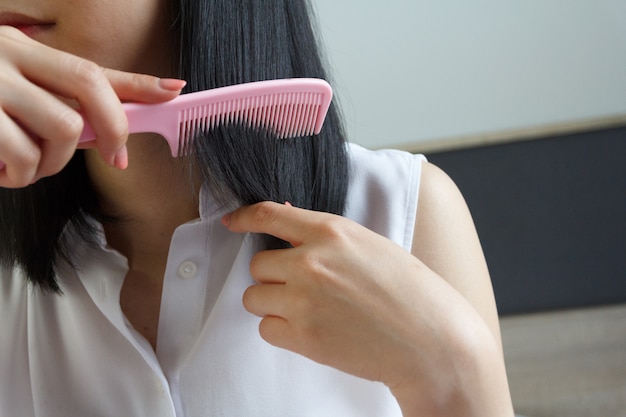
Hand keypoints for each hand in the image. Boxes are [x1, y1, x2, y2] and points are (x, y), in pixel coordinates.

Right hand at [0, 26, 184, 187]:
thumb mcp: (15, 92)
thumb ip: (59, 107)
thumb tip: (107, 135)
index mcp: (22, 51)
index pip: (90, 68)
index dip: (138, 84)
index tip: (173, 91)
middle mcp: (8, 57)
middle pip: (88, 86)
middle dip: (113, 129)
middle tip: (114, 158)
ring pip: (65, 128)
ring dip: (54, 164)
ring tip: (27, 167)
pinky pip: (24, 156)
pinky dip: (20, 176)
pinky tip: (3, 172)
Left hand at [222, 202, 509, 415]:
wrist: (430, 340)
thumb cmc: (409, 291)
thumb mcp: (369, 246)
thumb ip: (326, 237)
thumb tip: (289, 231)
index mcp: (330, 231)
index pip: (268, 215)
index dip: (244, 217)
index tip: (232, 222)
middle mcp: (310, 262)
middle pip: (257, 264)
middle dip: (273, 275)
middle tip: (300, 286)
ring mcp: (303, 300)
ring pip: (255, 297)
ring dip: (273, 303)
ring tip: (307, 310)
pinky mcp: (303, 337)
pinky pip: (266, 329)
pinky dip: (281, 330)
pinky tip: (311, 329)